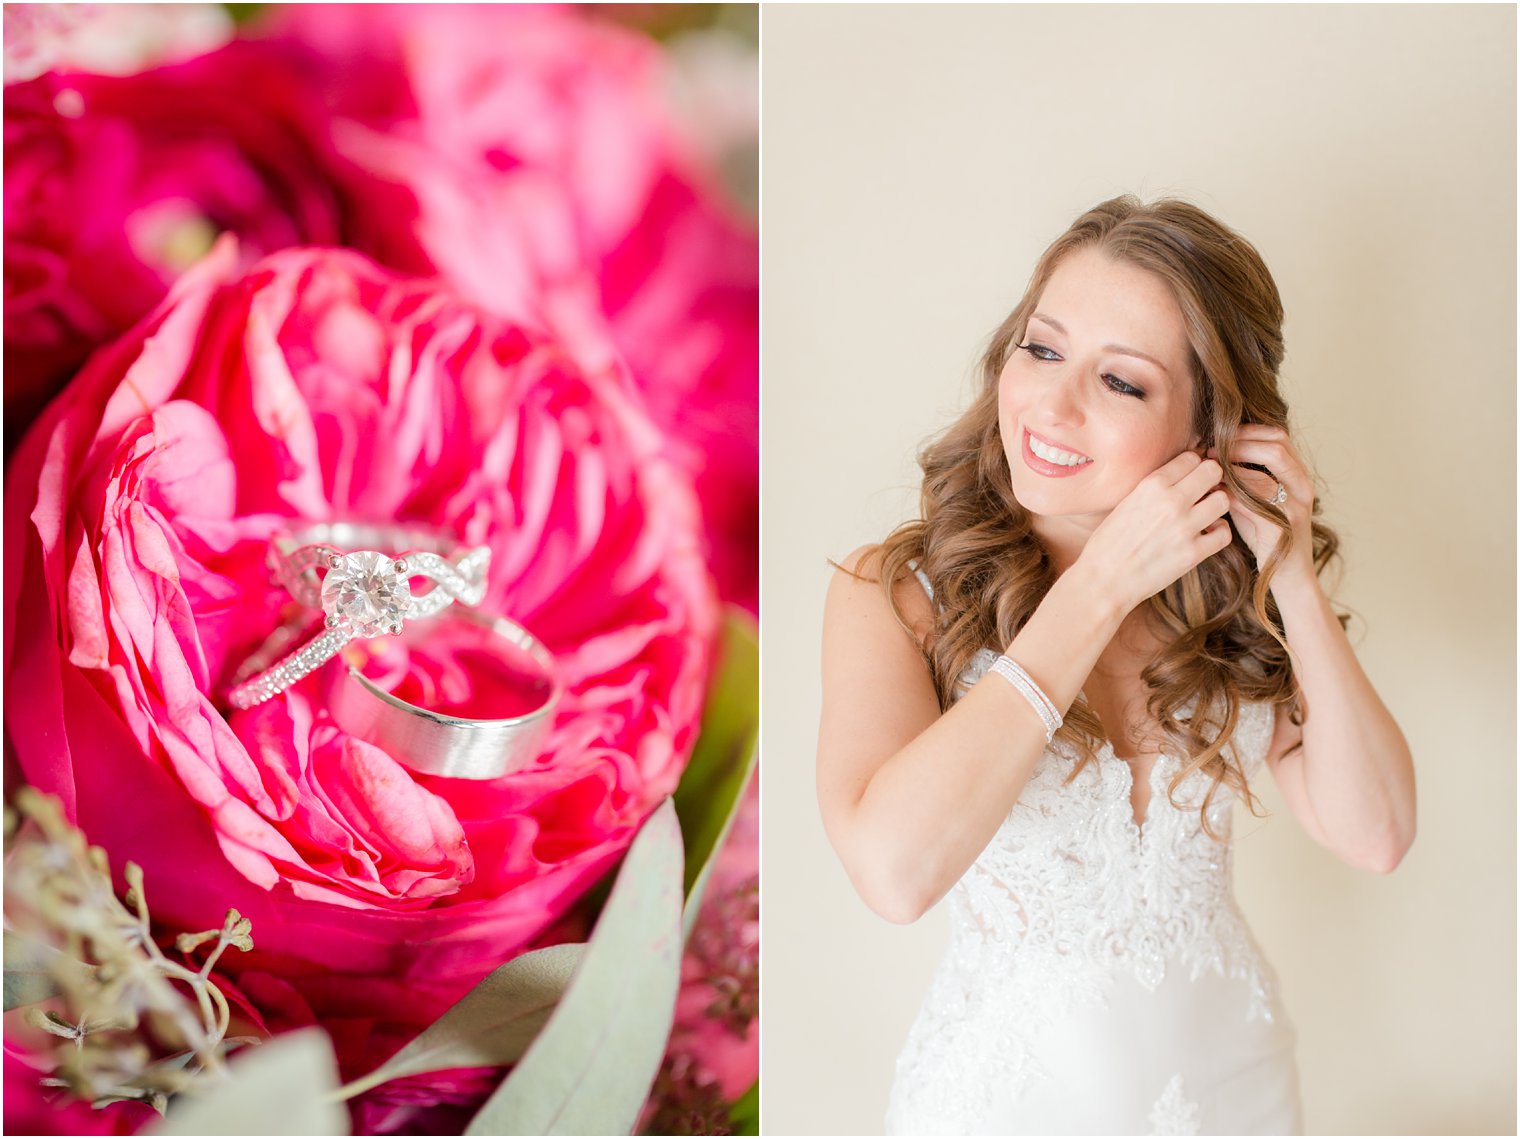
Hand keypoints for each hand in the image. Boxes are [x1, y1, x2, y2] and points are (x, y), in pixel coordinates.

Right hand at [1073, 450, 1232, 611]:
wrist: (1103, 580)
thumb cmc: (1109, 542)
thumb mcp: (1127, 502)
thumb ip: (1155, 487)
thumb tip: (1183, 475)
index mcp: (1151, 485)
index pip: (1191, 458)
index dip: (1194, 465)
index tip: (1191, 476)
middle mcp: (1171, 502)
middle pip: (1213, 472)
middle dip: (1211, 480)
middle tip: (1204, 492)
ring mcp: (1184, 528)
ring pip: (1223, 501)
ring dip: (1216, 505)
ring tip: (1205, 514)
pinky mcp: (1193, 554)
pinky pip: (1224, 533)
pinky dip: (1218, 532)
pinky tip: (1206, 534)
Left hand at [1208, 425, 1316, 587]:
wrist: (1289, 578)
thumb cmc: (1267, 538)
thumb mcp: (1256, 502)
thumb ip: (1243, 480)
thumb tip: (1212, 458)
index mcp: (1299, 477)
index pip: (1279, 438)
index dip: (1249, 431)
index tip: (1221, 435)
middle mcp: (1302, 488)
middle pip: (1275, 448)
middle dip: (1240, 443)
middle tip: (1211, 449)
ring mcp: (1295, 508)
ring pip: (1264, 475)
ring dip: (1232, 467)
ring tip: (1210, 469)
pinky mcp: (1282, 528)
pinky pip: (1253, 503)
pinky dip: (1230, 494)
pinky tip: (1215, 493)